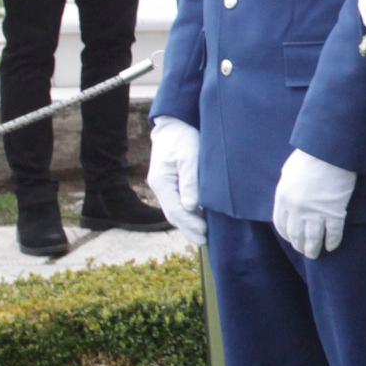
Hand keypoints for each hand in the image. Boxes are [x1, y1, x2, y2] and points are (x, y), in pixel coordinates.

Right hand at [148, 117, 204, 238]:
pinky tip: (198, 218)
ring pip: (174, 210)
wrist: (174, 123)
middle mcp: (160, 186)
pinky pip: (177, 202)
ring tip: (202, 235)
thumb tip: (192, 207)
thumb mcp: (190, 157)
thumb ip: (190, 182)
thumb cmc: (183, 137)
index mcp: (162, 183)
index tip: (205, 233)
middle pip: (173, 214)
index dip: (191, 224)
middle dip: (188, 229)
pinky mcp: (170, 181)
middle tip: (204, 241)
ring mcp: (163, 185)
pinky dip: (187, 213)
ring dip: (187, 223)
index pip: (176, 211)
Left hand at [273, 150, 358, 257]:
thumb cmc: (309, 156)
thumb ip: (287, 187)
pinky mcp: (334, 211)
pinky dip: (333, 241)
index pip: (281, 224)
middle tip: (304, 251)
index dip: (286, 235)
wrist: (329, 152)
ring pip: (313, 238)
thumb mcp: (288, 171)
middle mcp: (296, 209)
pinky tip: (332, 246)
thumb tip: (289, 197)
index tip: (291, 239)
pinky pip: (333, 232)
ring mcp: (315, 212)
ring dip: (313, 249)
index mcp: (283, 198)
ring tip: (315, 254)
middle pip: (296, 234)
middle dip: (299, 245)